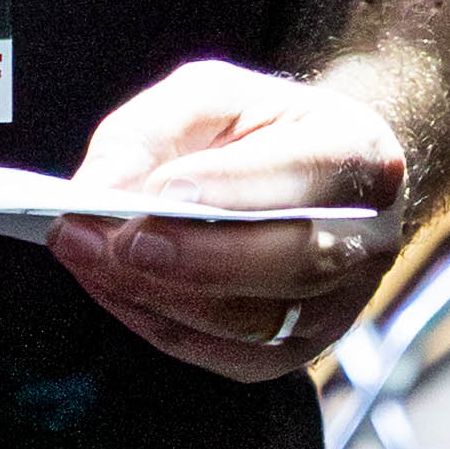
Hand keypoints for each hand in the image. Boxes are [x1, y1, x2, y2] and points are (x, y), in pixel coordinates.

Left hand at [45, 57, 413, 381]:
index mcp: (361, 157)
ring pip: (251, 322)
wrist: (308, 179)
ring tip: (85, 253)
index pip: (308, 175)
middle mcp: (365, 243)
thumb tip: (99, 186)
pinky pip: (220, 354)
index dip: (236, 187)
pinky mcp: (291, 353)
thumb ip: (153, 129)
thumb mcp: (211, 95)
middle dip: (192, 255)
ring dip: (158, 293)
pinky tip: (107, 283)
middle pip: (289, 262)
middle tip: (113, 237)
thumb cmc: (258, 130)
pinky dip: (154, 321)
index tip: (161, 191)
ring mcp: (334, 309)